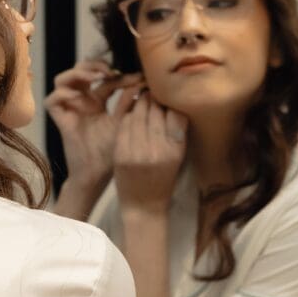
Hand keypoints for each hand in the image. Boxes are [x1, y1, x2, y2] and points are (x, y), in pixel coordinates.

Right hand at [45, 59, 142, 190]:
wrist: (97, 174)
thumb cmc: (111, 152)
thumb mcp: (123, 124)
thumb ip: (128, 103)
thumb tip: (141, 81)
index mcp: (98, 101)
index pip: (105, 78)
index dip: (118, 74)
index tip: (136, 77)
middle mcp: (82, 101)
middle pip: (80, 71)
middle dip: (93, 65)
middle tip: (108, 71)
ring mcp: (69, 109)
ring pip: (62, 80)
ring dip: (77, 73)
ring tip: (94, 77)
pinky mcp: (60, 119)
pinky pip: (52, 100)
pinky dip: (62, 93)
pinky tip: (78, 96)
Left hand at [114, 92, 187, 214]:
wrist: (143, 206)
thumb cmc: (163, 180)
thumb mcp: (177, 157)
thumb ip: (175, 132)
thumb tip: (170, 102)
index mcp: (176, 150)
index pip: (174, 114)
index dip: (169, 101)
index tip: (167, 95)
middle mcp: (158, 150)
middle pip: (155, 111)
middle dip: (153, 98)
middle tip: (152, 91)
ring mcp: (137, 152)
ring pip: (138, 115)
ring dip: (139, 104)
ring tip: (142, 98)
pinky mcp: (120, 154)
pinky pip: (124, 125)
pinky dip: (128, 117)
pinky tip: (131, 114)